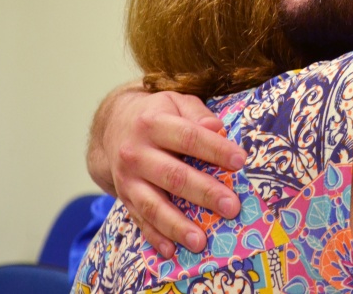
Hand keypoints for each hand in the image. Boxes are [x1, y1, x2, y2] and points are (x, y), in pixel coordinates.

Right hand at [98, 88, 245, 257]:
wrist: (112, 127)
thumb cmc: (157, 114)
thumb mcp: (175, 102)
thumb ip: (197, 113)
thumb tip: (217, 128)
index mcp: (153, 124)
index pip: (188, 137)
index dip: (215, 149)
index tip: (240, 161)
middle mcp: (136, 152)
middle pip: (173, 176)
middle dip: (204, 193)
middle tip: (232, 207)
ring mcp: (127, 178)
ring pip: (153, 205)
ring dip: (177, 225)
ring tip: (201, 241)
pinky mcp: (124, 197)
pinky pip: (139, 220)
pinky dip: (155, 238)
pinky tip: (172, 252)